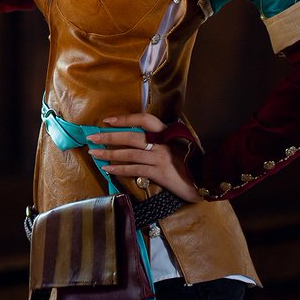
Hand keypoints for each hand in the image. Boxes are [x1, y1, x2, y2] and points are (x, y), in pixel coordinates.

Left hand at [86, 112, 203, 202]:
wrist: (207, 181)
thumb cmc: (192, 162)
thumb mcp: (180, 145)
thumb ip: (163, 139)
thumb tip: (140, 136)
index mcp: (168, 132)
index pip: (143, 119)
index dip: (124, 119)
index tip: (107, 120)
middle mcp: (164, 143)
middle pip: (131, 136)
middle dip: (109, 137)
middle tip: (92, 137)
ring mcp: (162, 158)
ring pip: (130, 153)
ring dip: (109, 153)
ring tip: (94, 153)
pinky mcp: (160, 173)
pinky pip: (135, 169)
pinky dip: (119, 168)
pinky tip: (107, 168)